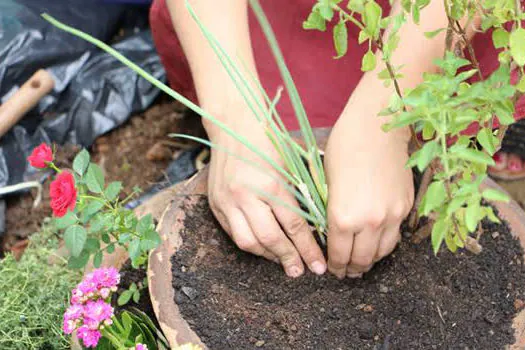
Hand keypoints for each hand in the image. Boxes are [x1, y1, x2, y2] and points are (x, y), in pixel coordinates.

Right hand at [204, 103, 326, 277]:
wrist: (233, 126)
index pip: (293, 226)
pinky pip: (233, 233)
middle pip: (269, 239)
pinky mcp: (216, 203)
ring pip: (248, 241)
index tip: (319, 265)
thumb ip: (297, 197)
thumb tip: (313, 228)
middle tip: (300, 271)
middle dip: (288, 258)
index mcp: (271, 184)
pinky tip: (263, 247)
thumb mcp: (289, 167)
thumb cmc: (268, 142)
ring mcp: (228, 200)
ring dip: (268, 256)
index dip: (308, 249)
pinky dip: (250, 244)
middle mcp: (246, 195)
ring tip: (283, 261)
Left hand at [324, 110, 413, 278]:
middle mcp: (369, 222)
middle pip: (362, 259)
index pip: (339, 255)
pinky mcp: (406, 206)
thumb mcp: (326, 181)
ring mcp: (392, 215)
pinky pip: (396, 235)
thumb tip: (331, 229)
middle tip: (346, 272)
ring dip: (370, 261)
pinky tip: (377, 243)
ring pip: (382, 252)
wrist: (378, 126)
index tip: (332, 270)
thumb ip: (330, 210)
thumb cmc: (344, 146)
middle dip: (352, 269)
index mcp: (343, 216)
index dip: (334, 266)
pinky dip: (385, 244)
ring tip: (362, 263)